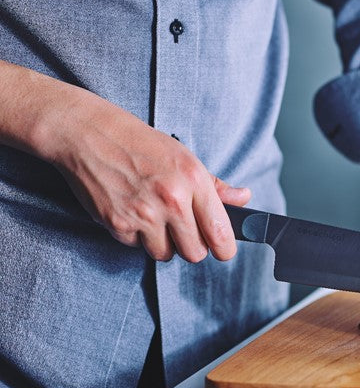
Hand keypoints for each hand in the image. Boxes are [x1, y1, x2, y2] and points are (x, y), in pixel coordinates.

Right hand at [0, 61, 247, 261]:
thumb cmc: (140, 144)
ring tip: (155, 217)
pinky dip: (136, 235)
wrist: (89, 134)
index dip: (224, 248)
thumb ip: (215, 185)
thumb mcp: (185, 157)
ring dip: (163, 243)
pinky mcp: (118, 224)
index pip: (220, 233)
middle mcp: (171, 199)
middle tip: (184, 231)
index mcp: (194, 180)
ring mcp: (143, 214)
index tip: (223, 250)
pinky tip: (132, 211)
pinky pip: (137, 246)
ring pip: (166, 254)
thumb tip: (243, 198)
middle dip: (192, 246)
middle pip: (195, 253)